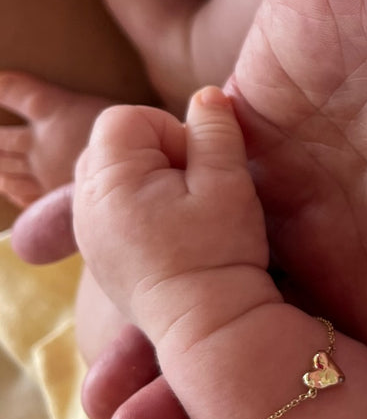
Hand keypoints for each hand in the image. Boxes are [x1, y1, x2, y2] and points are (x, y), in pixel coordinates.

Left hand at [73, 87, 275, 342]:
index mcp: (111, 181)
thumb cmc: (219, 253)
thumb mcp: (228, 183)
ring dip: (147, 179)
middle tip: (194, 187)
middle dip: (156, 153)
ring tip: (184, 211)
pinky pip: (111, 206)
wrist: (208, 324)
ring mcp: (87, 231)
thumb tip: (207, 95)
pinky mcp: (99, 253)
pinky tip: (171, 232)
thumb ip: (215, 131)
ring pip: (112, 175)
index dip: (169, 131)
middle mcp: (86, 204)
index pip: (126, 118)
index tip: (199, 167)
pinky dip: (138, 206)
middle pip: (113, 143)